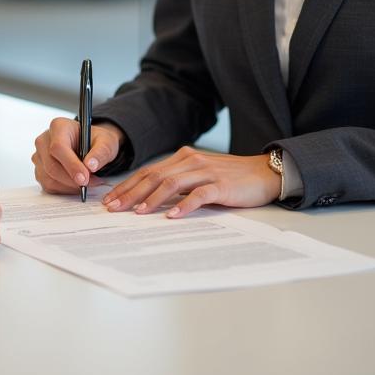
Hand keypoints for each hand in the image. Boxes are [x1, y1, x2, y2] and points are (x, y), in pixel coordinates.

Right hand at [32, 117, 124, 193]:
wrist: (90, 146)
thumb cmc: (95, 141)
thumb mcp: (106, 142)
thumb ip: (101, 152)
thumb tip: (91, 166)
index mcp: (59, 126)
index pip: (58, 147)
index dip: (71, 165)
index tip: (84, 178)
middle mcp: (44, 140)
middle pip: (51, 165)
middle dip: (72, 179)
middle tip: (90, 183)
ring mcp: (40, 156)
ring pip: (49, 178)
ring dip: (69, 186)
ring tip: (88, 183)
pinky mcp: (40, 170)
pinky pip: (49, 185)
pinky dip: (64, 189)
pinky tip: (77, 184)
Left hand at [102, 147, 280, 217]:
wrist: (264, 172)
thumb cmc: (231, 177)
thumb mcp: (200, 175)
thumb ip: (179, 182)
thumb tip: (151, 198)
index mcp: (183, 158)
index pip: (149, 171)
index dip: (128, 185)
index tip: (110, 199)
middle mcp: (191, 161)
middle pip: (154, 176)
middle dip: (130, 193)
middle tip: (113, 208)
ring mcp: (206, 172)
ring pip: (171, 183)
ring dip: (152, 199)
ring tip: (137, 213)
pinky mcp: (221, 185)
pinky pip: (199, 194)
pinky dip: (184, 205)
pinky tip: (173, 216)